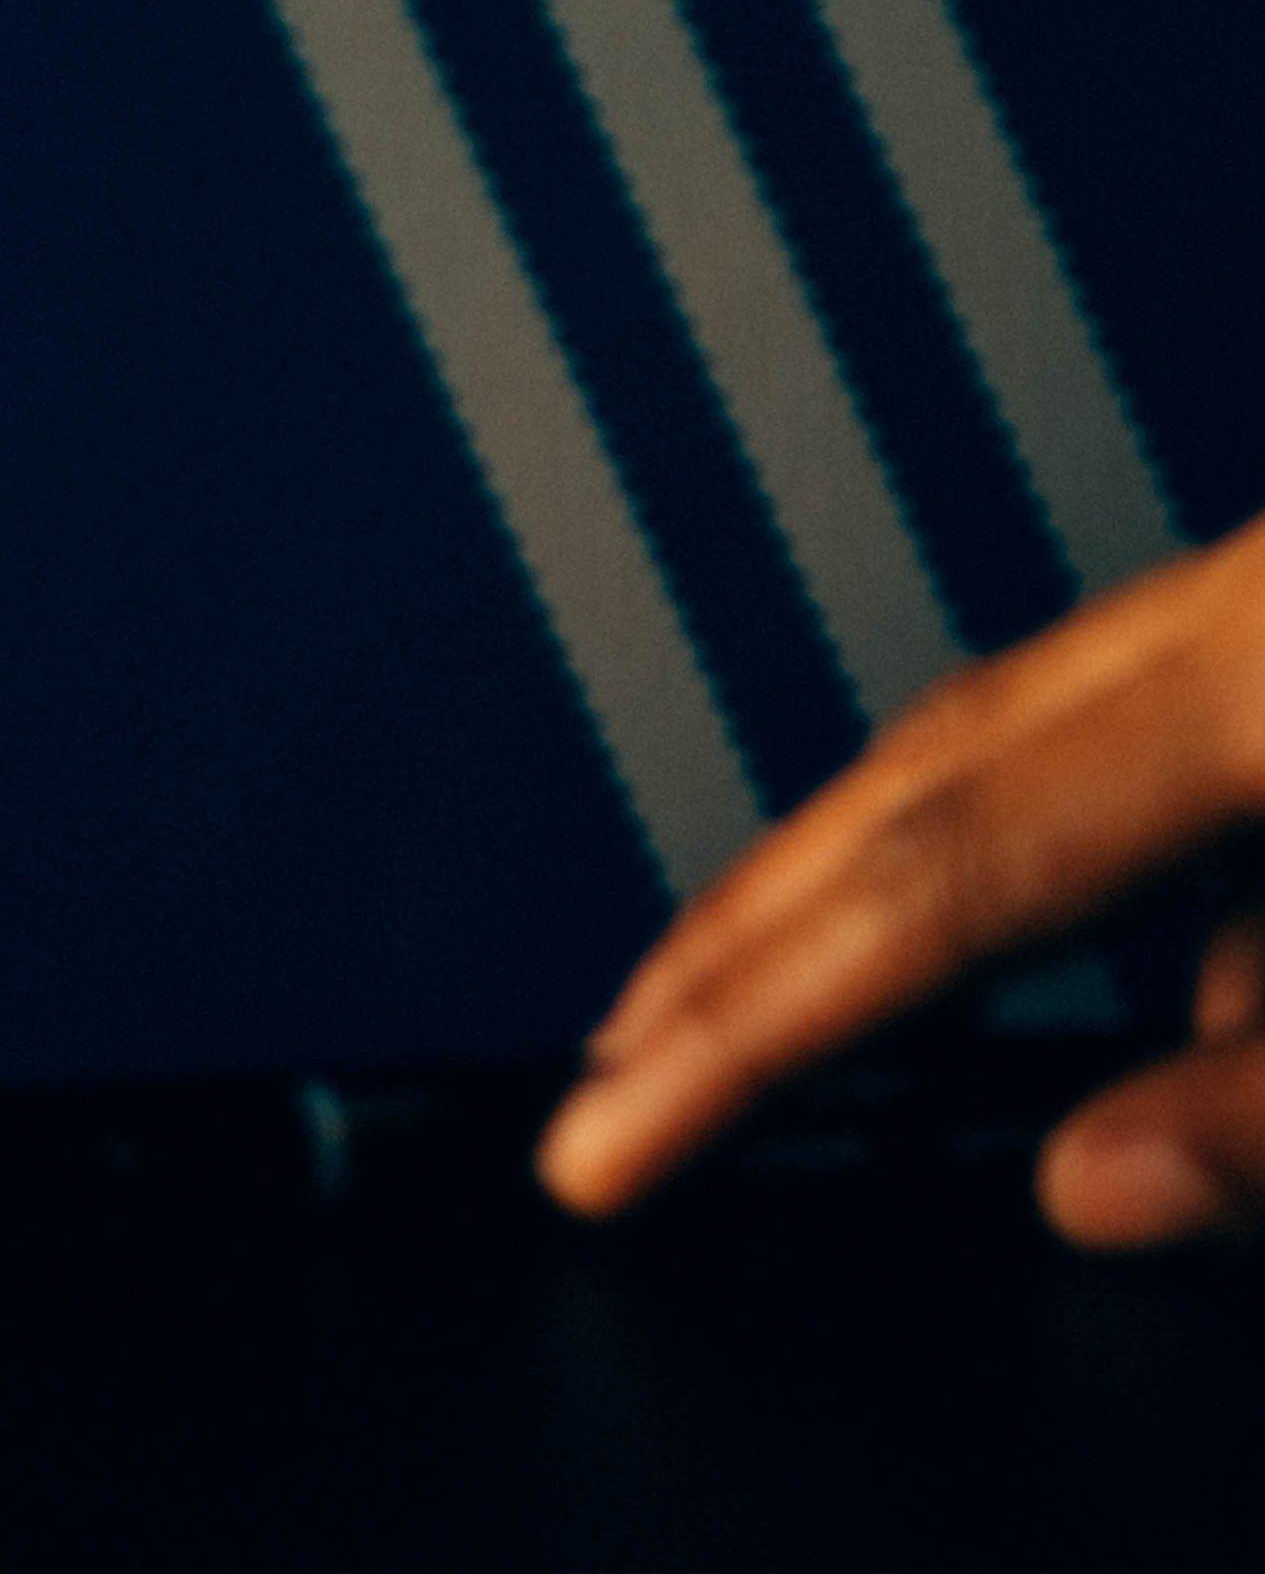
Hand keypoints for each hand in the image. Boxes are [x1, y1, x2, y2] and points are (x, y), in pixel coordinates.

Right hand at [540, 510, 1264, 1245]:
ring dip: (921, 896)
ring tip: (815, 1037)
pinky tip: (1172, 1000)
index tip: (605, 1136)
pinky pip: (1161, 739)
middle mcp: (1241, 613)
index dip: (753, 1023)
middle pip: (929, 768)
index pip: (941, 878)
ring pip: (1041, 740)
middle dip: (751, 921)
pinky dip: (1104, 868)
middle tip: (613, 1061)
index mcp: (1260, 685)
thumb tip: (1086, 1190)